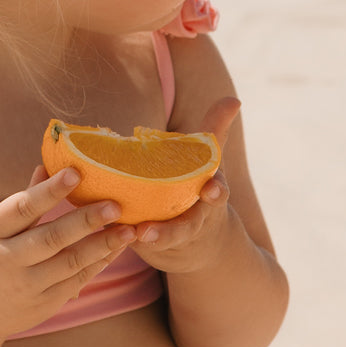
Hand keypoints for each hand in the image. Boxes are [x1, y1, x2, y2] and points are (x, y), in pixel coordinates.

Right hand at [0, 167, 136, 337]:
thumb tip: (46, 167)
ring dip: (102, 245)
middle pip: (51, 238)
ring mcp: (26, 286)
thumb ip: (21, 203)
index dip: (49, 191)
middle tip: (115, 205)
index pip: (22, 208)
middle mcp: (6, 260)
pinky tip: (116, 248)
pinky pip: (76, 281)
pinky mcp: (44, 304)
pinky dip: (98, 263)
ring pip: (70, 262)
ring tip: (128, 229)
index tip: (76, 173)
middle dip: (86, 221)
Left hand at [131, 97, 241, 272]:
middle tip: (150, 230)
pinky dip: (128, 241)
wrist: (197, 242)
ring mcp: (173, 237)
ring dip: (152, 238)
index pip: (217, 193)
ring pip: (164, 240)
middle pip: (187, 226)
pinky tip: (111, 234)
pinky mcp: (152, 247)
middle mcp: (194, 220)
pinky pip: (139, 245)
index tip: (212, 190)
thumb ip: (215, 130)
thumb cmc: (198, 189)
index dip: (216, 191)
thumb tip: (234, 99)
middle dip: (172, 229)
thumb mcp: (208, 162)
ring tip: (137, 235)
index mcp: (208, 196)